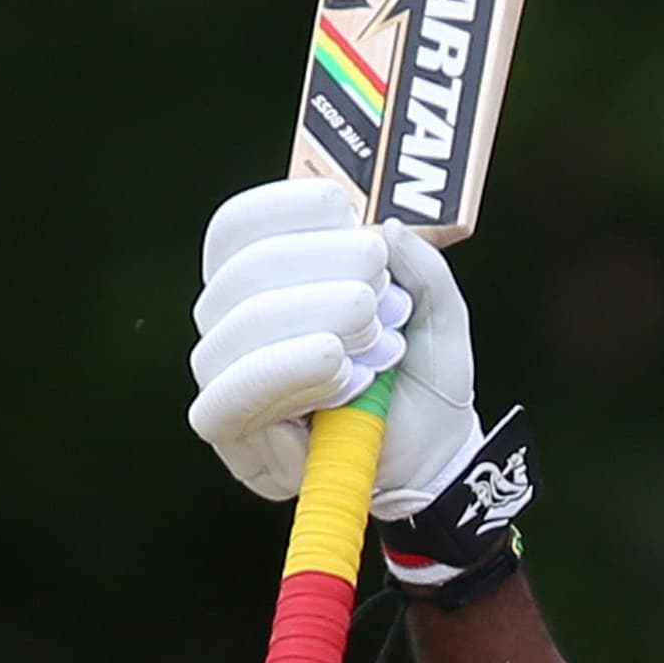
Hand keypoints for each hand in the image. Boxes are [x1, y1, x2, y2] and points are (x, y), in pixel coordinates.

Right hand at [187, 179, 484, 515]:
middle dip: (319, 265)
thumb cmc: (420, 375)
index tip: (344, 208)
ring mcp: (224, 374)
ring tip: (373, 330)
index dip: (283, 207)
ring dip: (311, 317)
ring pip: (235, 327)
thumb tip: (387, 227)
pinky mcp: (231, 431)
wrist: (434, 455)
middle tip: (379, 286)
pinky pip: (230, 395)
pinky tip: (338, 366)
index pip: (238, 227)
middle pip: (242, 270)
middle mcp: (230, 321)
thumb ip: (422, 266)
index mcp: (266, 279)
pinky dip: (288, 371)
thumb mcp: (440, 313)